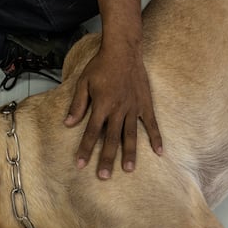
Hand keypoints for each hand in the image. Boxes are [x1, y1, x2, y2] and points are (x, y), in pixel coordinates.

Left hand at [65, 43, 162, 178]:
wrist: (123, 51)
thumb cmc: (100, 66)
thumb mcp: (83, 83)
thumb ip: (78, 104)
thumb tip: (68, 123)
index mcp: (102, 105)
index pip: (91, 132)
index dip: (85, 149)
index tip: (80, 164)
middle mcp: (118, 110)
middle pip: (111, 139)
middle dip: (106, 158)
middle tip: (104, 176)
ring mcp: (133, 108)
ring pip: (131, 135)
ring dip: (129, 153)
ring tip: (128, 170)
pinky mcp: (145, 104)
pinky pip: (151, 124)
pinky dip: (156, 138)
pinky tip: (159, 152)